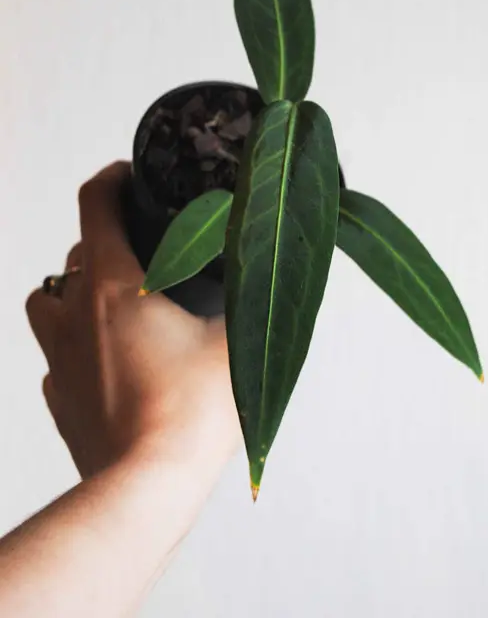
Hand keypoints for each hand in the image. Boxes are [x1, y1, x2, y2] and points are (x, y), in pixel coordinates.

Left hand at [26, 162, 240, 480]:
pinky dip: (76, 340)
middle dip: (105, 238)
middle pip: (75, 251)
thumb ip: (248, 296)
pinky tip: (111, 356)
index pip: (96, 204)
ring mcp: (60, 357)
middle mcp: (74, 313)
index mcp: (113, 285)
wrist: (147, 485)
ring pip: (48, 299)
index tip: (132, 175)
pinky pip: (57, 351)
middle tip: (145, 249)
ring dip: (75, 288)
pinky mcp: (59, 396)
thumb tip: (267, 268)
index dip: (113, 178)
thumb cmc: (191, 410)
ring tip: (114, 300)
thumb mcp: (235, 339)